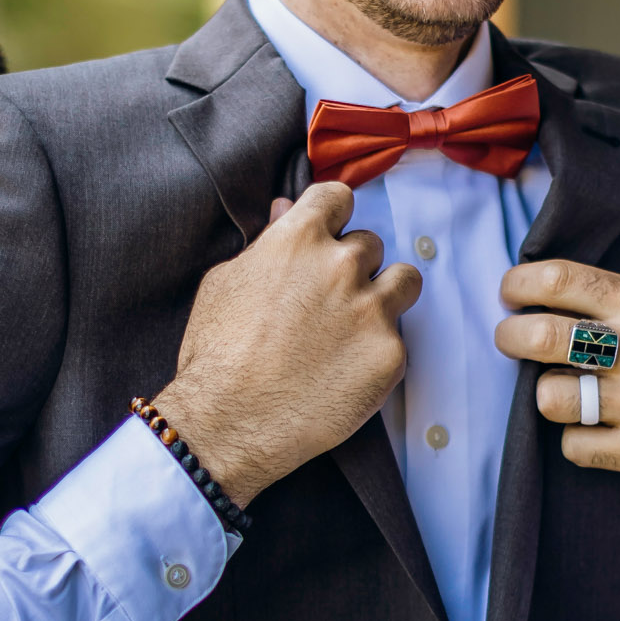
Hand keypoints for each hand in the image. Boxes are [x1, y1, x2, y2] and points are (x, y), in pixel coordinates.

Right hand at [155, 182, 419, 507]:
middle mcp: (342, 266)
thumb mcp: (224, 283)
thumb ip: (265, 243)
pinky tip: (346, 371)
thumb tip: (286, 210)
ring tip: (357, 325)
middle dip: (352, 267)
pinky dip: (377, 351)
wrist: (229, 423)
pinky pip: (398, 339)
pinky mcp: (390, 354)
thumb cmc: (215, 355)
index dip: (332, 217)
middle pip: (369, 243)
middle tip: (327, 302)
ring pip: (404, 280)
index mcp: (299, 239)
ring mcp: (371, 310)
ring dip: (385, 295)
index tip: (328, 235)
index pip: (337, 197)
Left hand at [495, 259, 619, 480]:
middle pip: (541, 338)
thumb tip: (529, 295)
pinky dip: (576, 436)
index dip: (518, 285)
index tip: (510, 294)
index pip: (558, 280)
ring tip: (568, 388)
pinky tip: (596, 425)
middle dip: (510, 336)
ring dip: (549, 392)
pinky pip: (572, 445)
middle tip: (511, 338)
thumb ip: (605, 296)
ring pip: (548, 397)